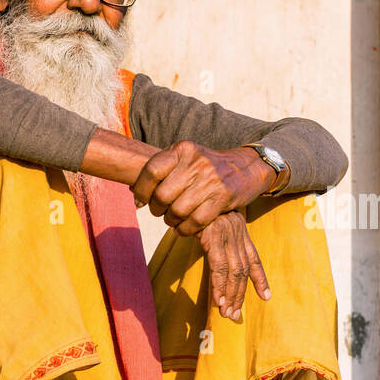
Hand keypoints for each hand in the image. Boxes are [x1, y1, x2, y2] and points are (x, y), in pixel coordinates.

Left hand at [131, 141, 271, 235]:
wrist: (246, 168)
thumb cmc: (208, 167)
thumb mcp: (187, 158)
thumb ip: (164, 169)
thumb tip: (132, 188)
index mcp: (183, 149)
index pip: (152, 170)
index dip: (141, 190)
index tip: (139, 202)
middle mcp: (196, 162)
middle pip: (163, 195)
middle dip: (157, 210)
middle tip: (160, 212)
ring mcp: (211, 180)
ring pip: (178, 211)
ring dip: (171, 221)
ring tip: (173, 220)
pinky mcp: (223, 197)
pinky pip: (195, 221)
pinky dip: (186, 229)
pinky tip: (184, 228)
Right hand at [197, 211, 269, 319]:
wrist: (182, 187)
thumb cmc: (191, 206)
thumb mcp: (209, 223)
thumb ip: (216, 240)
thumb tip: (216, 260)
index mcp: (238, 229)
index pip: (253, 258)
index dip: (260, 278)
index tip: (265, 296)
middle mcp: (236, 230)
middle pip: (243, 269)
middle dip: (240, 294)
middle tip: (234, 315)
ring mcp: (226, 232)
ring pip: (234, 271)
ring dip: (230, 295)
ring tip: (226, 313)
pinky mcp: (213, 235)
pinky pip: (219, 266)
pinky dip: (219, 285)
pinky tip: (218, 300)